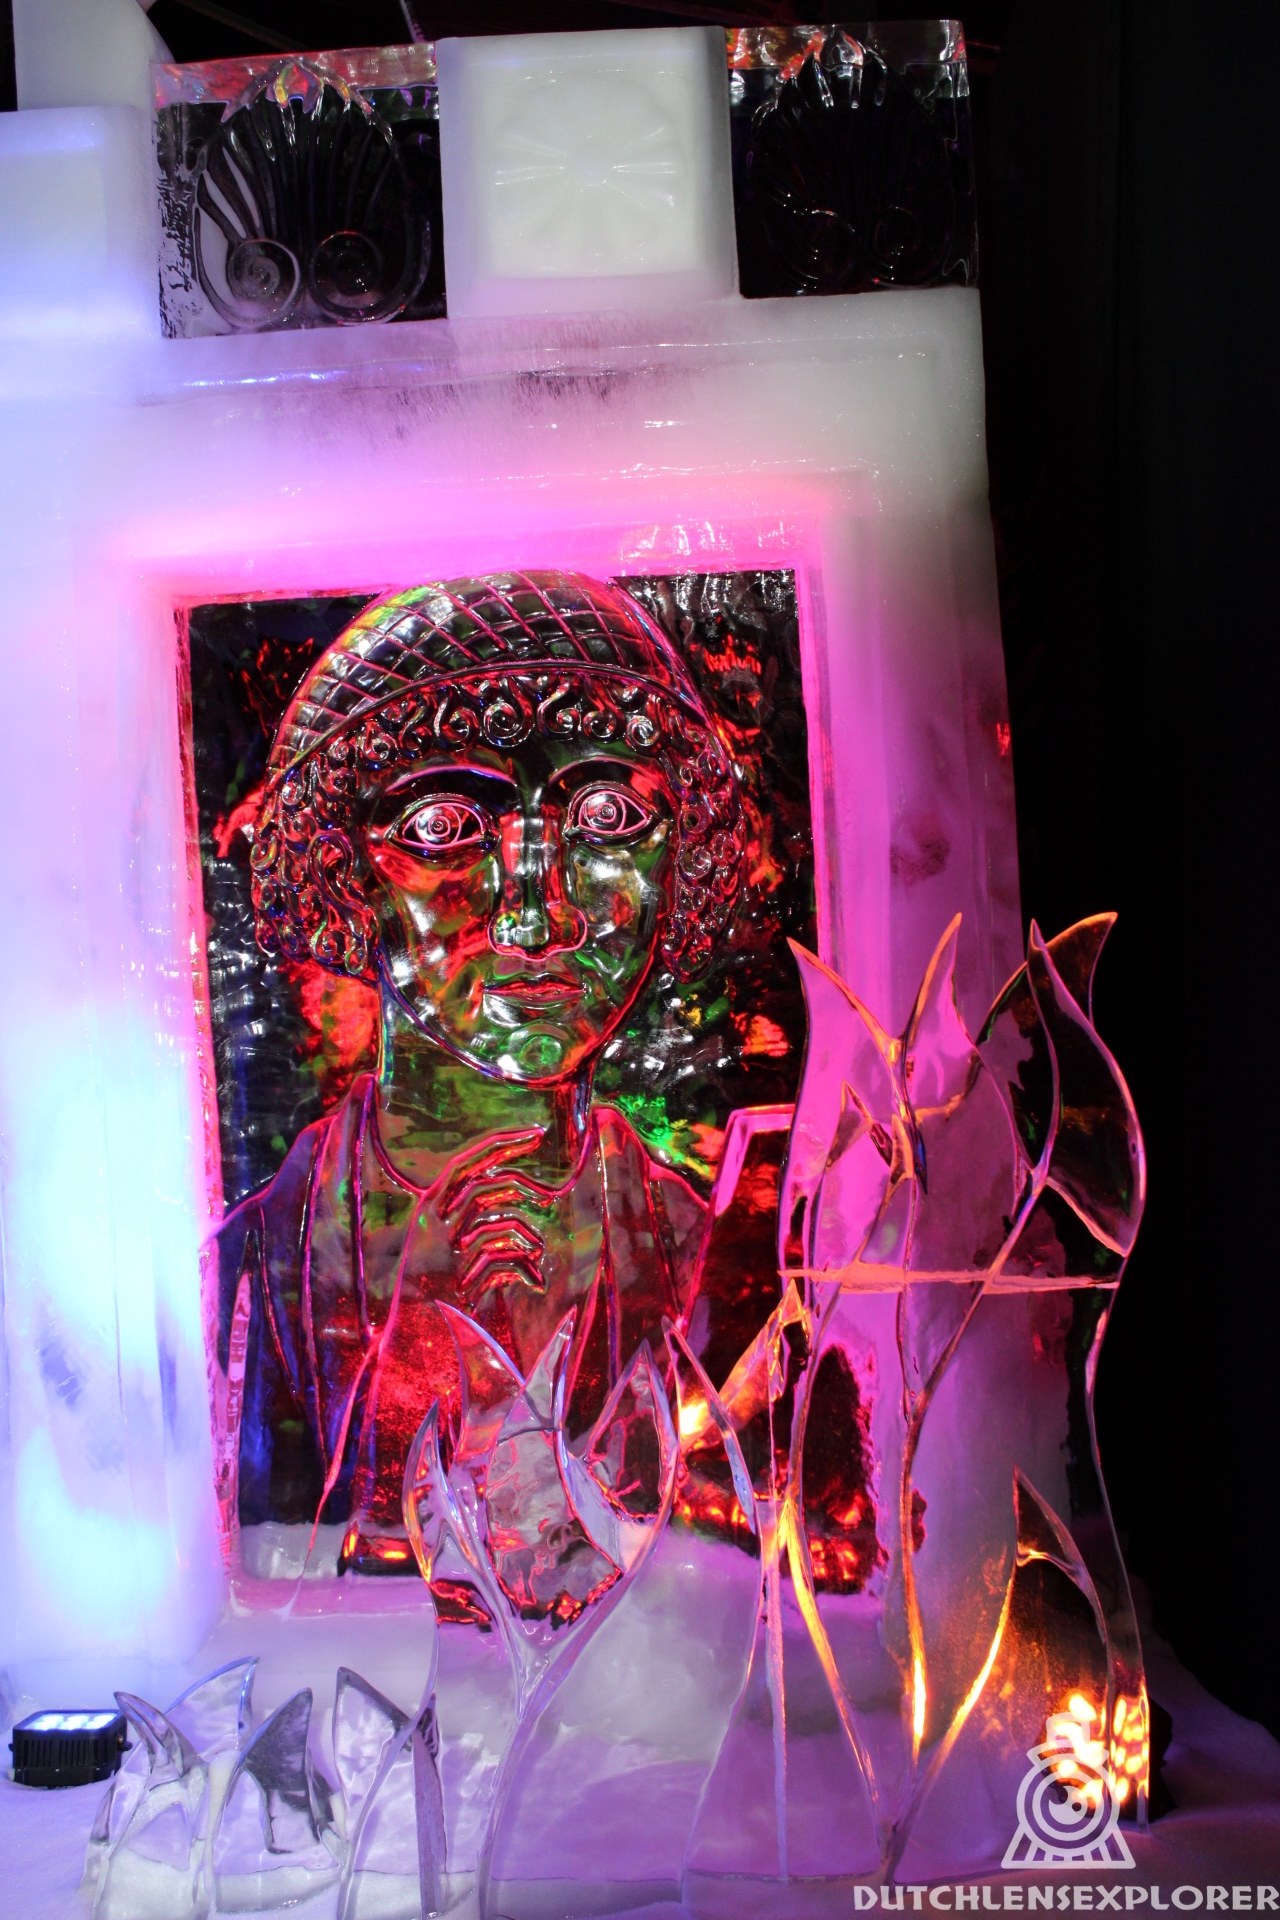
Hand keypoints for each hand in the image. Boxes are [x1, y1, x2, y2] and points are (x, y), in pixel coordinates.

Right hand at [427, 1130, 562, 1298]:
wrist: (409, 1323)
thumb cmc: (429, 1281)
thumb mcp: (443, 1241)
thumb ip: (472, 1219)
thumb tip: (515, 1206)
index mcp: (430, 1204)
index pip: (467, 1163)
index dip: (502, 1146)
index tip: (535, 1135)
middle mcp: (436, 1219)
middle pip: (486, 1186)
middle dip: (523, 1185)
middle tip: (548, 1194)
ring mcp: (447, 1246)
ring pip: (499, 1223)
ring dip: (525, 1236)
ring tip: (537, 1249)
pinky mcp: (459, 1273)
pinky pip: (503, 1258)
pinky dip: (522, 1265)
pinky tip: (533, 1278)